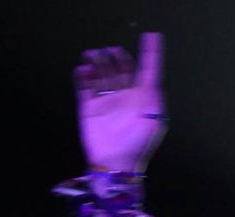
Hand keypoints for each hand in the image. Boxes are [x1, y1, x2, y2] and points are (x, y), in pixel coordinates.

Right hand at [75, 32, 165, 172]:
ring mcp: (105, 101)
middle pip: (119, 69)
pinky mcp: (88, 108)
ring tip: (92, 55)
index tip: (150, 36)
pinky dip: (82, 76)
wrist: (115, 162)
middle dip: (115, 57)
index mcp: (143, 98)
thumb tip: (152, 71)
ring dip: (97, 62)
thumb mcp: (153, 113)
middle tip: (110, 50)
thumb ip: (153, 89)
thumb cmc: (139, 141)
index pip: (146, 70)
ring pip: (100, 75)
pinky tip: (82, 69)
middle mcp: (124, 97)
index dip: (149, 53)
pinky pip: (83, 87)